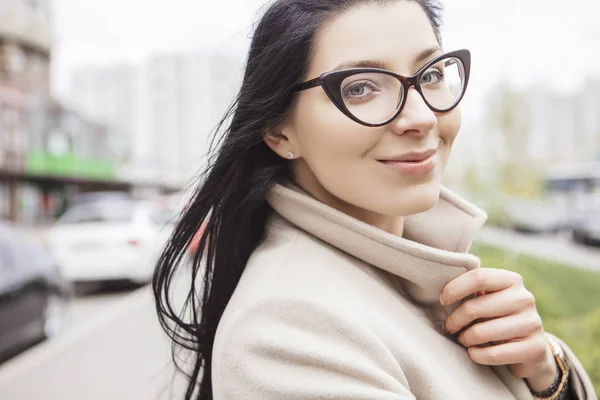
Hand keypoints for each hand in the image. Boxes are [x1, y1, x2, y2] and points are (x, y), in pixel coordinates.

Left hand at [440, 268, 556, 390]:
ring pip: (481, 332)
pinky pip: (493, 354)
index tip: (442, 300)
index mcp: (511, 280)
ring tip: (463, 339)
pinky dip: (476, 355)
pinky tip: (473, 352)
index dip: (454, 289)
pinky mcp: (535, 348)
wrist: (531, 348)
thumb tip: (442, 293)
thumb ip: (472, 290)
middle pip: (474, 307)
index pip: (478, 277)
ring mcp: (532, 323)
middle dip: (454, 320)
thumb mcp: (488, 299)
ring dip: (464, 339)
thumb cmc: (498, 318)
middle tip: (448, 327)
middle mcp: (524, 298)